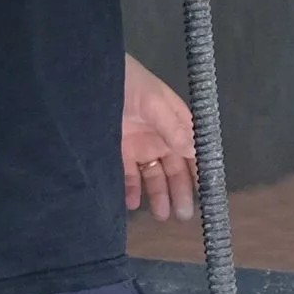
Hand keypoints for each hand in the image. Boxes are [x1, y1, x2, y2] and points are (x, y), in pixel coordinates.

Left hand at [122, 55, 196, 221]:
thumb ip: (172, 128)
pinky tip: (132, 203)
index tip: (207, 195)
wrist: (86, 76)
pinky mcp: (117, 151)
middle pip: (174, 169)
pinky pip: (127, 175)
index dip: (200, 172)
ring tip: (161, 216)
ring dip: (158, 195)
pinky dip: (130, 190)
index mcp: (175, 122)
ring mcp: (139, 145)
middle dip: (180, 191)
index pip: (193, 152)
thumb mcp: (153, 103)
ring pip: (153, 175)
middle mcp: (160, 137)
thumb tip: (195, 152)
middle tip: (183, 216)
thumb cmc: (128, 83)